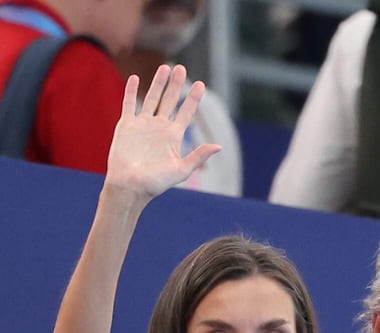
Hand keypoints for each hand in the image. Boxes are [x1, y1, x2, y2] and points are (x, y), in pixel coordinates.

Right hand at [106, 64, 221, 200]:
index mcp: (173, 137)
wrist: (130, 186)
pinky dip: (131, 91)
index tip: (200, 84)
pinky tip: (135, 78)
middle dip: (176, 85)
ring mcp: (143, 125)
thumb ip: (198, 156)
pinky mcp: (127, 125)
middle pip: (169, 101)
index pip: (186, 113)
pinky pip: (129, 104)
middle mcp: (159, 128)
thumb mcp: (181, 170)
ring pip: (152, 98)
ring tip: (165, 67)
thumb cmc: (156, 183)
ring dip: (158, 83)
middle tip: (181, 68)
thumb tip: (219, 146)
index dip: (193, 99)